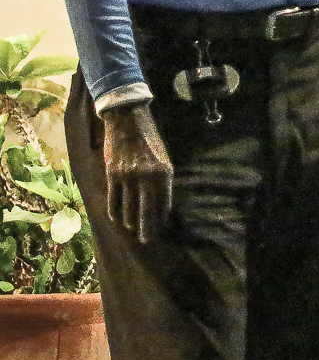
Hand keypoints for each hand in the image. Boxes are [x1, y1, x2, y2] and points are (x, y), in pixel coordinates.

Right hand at [101, 102, 172, 243]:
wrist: (127, 119)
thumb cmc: (148, 139)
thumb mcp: (162, 157)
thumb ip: (161, 179)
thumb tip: (160, 204)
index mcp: (164, 172)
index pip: (163, 203)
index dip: (161, 218)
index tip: (161, 230)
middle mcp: (147, 176)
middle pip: (146, 211)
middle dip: (147, 228)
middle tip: (147, 241)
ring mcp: (128, 176)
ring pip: (128, 208)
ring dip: (130, 221)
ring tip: (132, 229)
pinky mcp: (112, 174)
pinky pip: (113, 200)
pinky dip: (115, 212)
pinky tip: (118, 219)